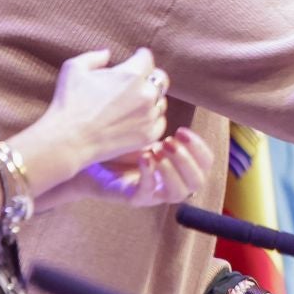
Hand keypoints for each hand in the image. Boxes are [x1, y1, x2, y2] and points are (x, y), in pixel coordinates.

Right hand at [38, 47, 168, 166]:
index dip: (139, 56)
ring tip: (134, 103)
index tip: (136, 57)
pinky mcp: (149, 135)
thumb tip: (108, 53)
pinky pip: (159, 122)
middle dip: (150, 76)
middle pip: (160, 79)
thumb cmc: (68, 104)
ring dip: (150, 100)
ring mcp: (149, 116)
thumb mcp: (74, 69)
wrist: (67, 141)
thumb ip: (94, 56)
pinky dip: (151, 120)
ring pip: (160, 101)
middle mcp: (146, 94)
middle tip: (138, 81)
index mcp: (131, 74)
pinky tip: (137, 120)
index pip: (146, 58)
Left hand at [77, 127, 214, 206]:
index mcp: (180, 167)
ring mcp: (154, 194)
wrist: (87, 160)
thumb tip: (162, 94)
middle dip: (187, 160)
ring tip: (156, 150)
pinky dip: (149, 174)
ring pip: (179, 193)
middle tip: (168, 142)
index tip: (181, 131)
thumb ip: (157, 121)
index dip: (199, 147)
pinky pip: (147, 193)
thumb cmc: (118, 144)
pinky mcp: (134, 199)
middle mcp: (171, 183)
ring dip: (172, 170)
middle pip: (198, 181)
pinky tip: (144, 157)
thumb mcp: (143, 131)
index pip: (206, 163)